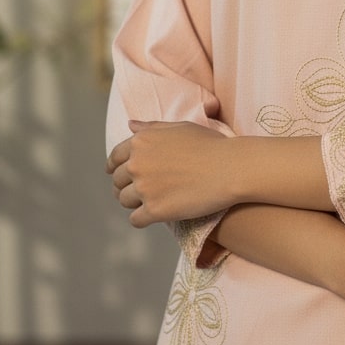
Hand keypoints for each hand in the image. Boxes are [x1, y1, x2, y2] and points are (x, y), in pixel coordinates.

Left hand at [106, 120, 235, 226]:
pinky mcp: (154, 210)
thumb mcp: (180, 127)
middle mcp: (137, 164)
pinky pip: (135, 219)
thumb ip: (152, 127)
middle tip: (141, 191)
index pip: (114, 158)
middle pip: (118, 181)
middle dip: (126, 186)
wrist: (230, 167)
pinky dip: (143, 218)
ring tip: (151, 201)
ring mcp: (145, 188)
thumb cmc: (210, 144)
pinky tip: (155, 214)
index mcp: (141, 141)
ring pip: (124, 201)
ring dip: (134, 202)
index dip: (115, 168)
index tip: (120, 175)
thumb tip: (130, 125)